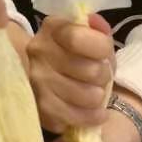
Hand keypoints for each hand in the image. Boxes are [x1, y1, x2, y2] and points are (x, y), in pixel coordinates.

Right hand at [27, 14, 113, 131]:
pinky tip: (94, 112)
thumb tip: (96, 24)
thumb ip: (98, 31)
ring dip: (99, 97)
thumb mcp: (91, 37)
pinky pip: (77, 117)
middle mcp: (38, 52)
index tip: (104, 54)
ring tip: (95, 93)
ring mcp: (37, 82)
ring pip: (87, 96)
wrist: (52, 77)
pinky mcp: (41, 108)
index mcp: (52, 28)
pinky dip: (92, 116)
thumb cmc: (78, 55)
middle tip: (100, 77)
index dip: (101, 48)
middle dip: (103, 76)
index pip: (78, 38)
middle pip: (90, 71)